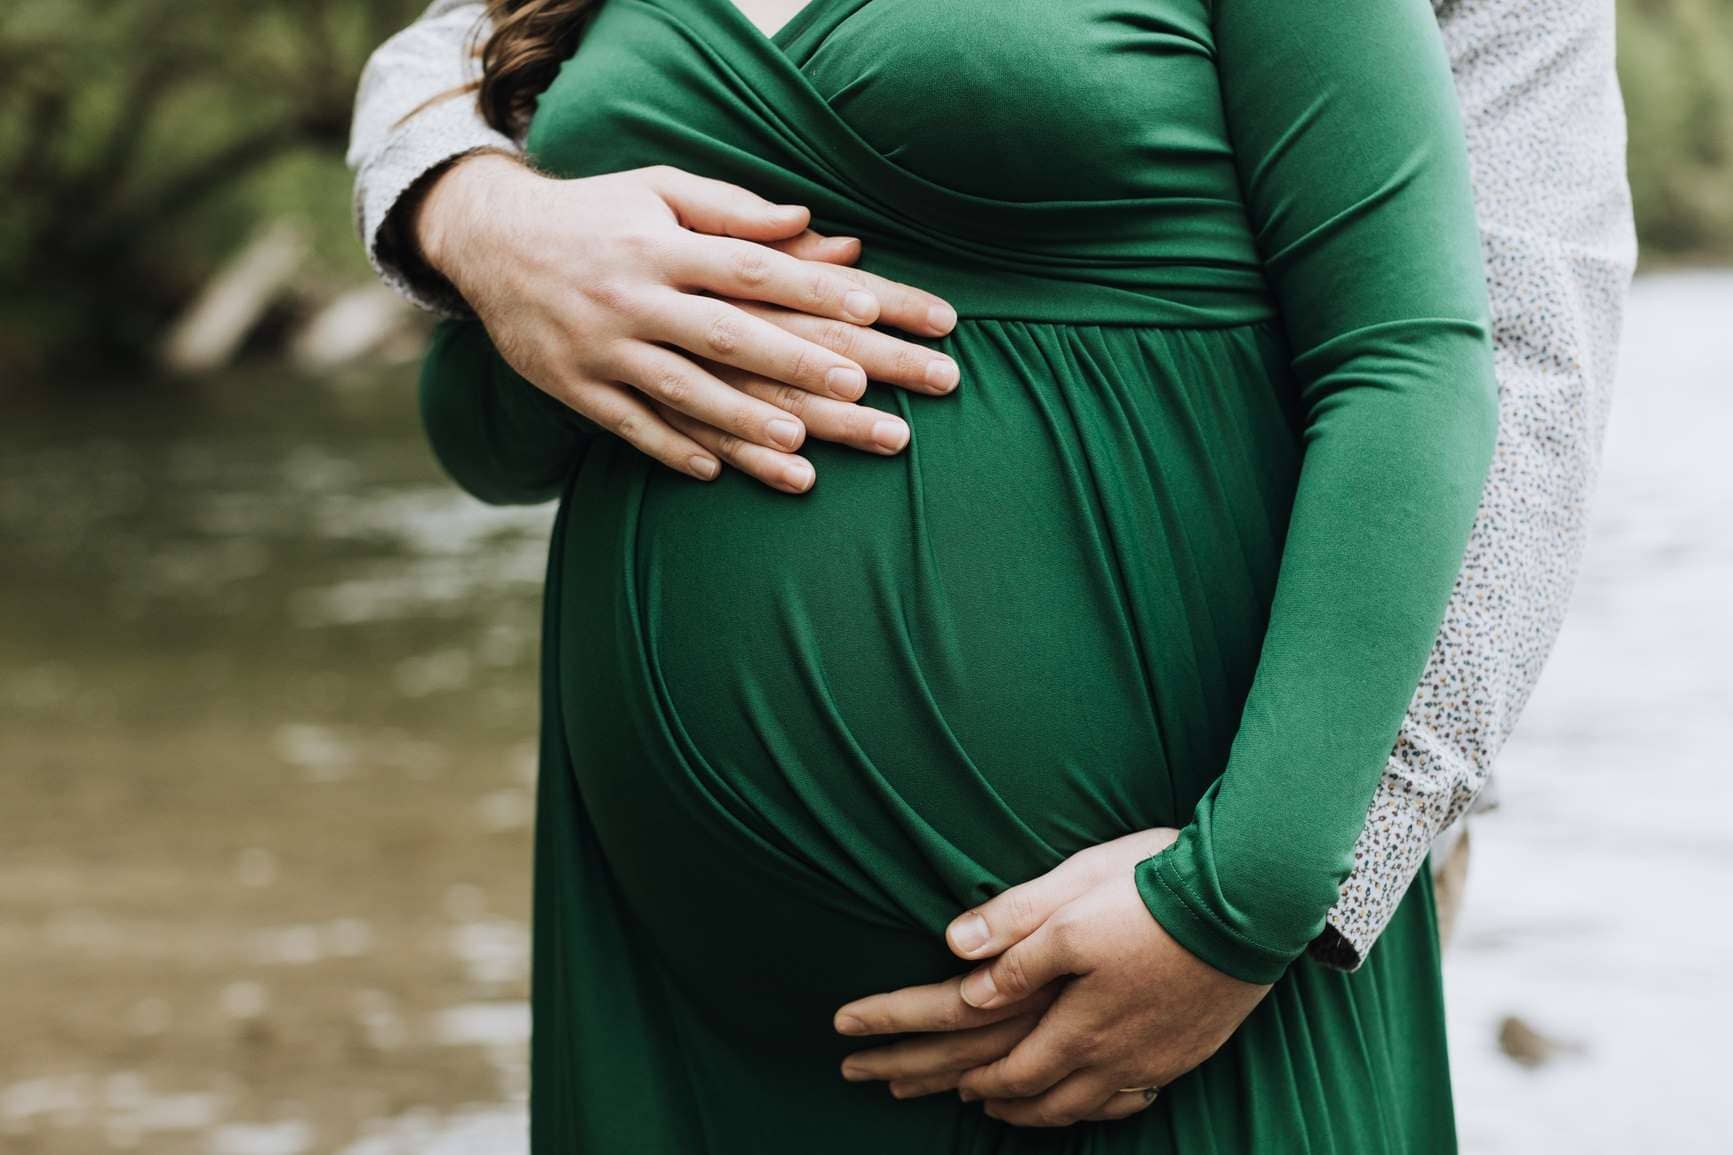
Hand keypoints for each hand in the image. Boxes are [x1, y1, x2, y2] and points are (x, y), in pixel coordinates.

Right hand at [416, 154, 960, 492]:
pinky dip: (670, 448)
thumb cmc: (596, 213)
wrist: (489, 240)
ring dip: (741, 420)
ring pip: (681, 389)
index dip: (810, 287)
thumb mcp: (657, 190)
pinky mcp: (574, 385)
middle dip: (795, 362)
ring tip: (799, 446)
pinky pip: (628, 424)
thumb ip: (733, 208)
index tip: (870, 307)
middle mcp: (633, 296)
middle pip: (726, 334)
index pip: (748, 267)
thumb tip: (809, 221)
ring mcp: (601, 346)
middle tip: (858, 387)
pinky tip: (716, 470)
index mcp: (662, 244)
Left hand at [835, 829, 1271, 1126]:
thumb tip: (954, 952)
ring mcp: (1149, 1059)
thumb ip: (1015, 931)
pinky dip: (1080, 1106)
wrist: (1256, 903)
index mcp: (1070, 1017)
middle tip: (891, 1086)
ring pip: (1072, 1104)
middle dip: (951, 1089)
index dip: (924, 1058)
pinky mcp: (1182, 1051)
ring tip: (983, 1105)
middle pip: (1019, 1090)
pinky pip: (1120, 1099)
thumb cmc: (1160, 890)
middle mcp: (1107, 1053)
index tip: (870, 1056)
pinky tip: (1076, 1099)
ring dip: (1019, 1107)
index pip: (985, 1055)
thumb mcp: (1076, 896)